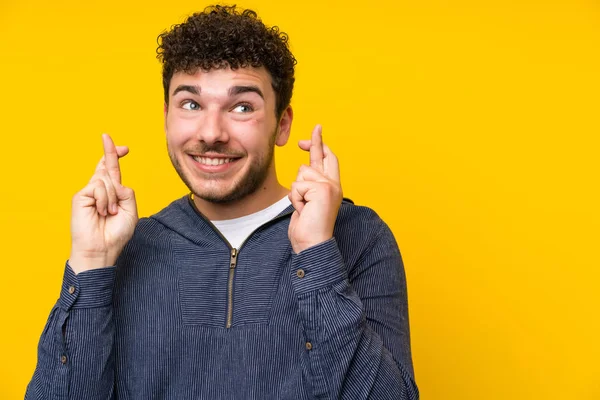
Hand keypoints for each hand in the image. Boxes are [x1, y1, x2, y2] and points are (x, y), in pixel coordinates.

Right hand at [69, 134, 137, 273]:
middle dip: (110, 151)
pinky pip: (99, 187)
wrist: (101, 249)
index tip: (124, 148)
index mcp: (113, 194)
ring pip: (107, 180)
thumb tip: (114, 181)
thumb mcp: (131, 211)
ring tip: (108, 213)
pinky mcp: (81, 196)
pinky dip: (104, 200)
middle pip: (106, 167)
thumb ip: (127, 193)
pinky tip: (100, 212)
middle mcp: (100, 191)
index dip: (116, 157)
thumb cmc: (115, 233)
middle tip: (107, 137)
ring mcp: (89, 193)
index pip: (113, 171)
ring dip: (112, 198)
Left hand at [288, 125, 342, 252]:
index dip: (321, 145)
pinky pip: (297, 185)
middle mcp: (333, 185)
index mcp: (331, 188)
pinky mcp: (322, 189)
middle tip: (314, 129)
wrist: (312, 245)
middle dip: (315, 141)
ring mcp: (329, 186)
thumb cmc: (307, 228)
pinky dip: (295, 199)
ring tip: (304, 208)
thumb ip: (307, 186)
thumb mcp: (307, 203)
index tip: (316, 131)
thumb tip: (303, 167)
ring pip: (301, 173)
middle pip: (320, 156)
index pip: (328, 160)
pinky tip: (303, 210)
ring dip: (296, 192)